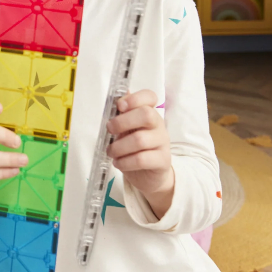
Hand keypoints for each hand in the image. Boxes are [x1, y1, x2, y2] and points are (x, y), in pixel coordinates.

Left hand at [106, 89, 174, 216]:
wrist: (148, 174)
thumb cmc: (133, 148)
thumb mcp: (126, 130)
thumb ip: (122, 115)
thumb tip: (116, 98)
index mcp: (148, 113)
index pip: (150, 96)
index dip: (135, 98)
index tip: (119, 106)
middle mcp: (158, 125)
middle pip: (146, 115)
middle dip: (122, 122)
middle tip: (109, 130)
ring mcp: (162, 143)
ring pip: (140, 140)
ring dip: (119, 147)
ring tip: (111, 152)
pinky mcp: (162, 161)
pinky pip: (142, 159)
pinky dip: (125, 162)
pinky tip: (118, 163)